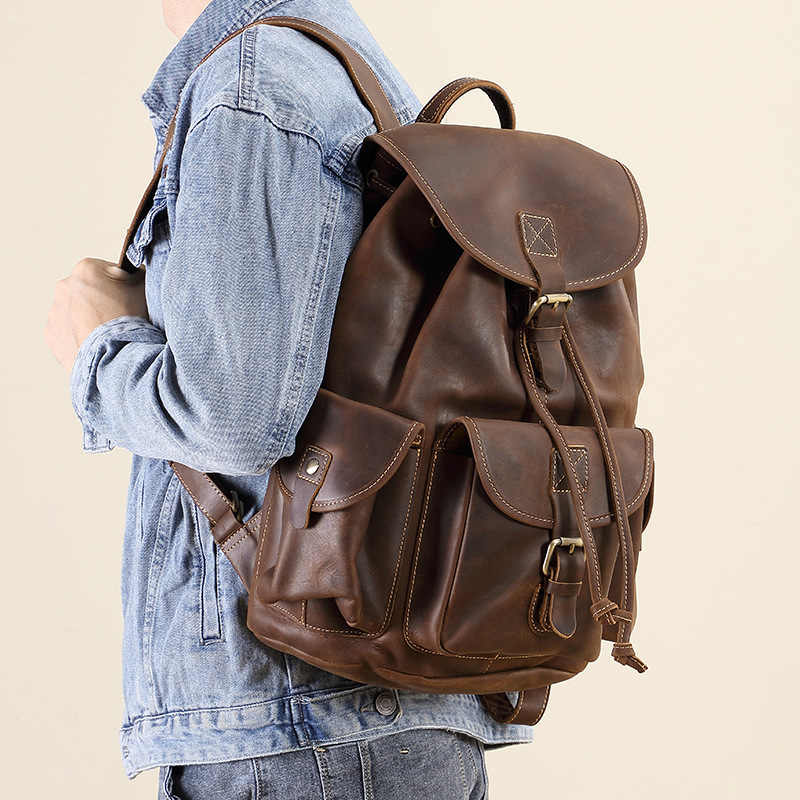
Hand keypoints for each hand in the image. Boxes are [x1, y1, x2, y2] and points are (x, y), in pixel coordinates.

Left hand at [45, 258, 147, 372]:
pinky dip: (80, 335)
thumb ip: (136, 274)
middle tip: (118, 316)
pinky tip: (97, 342)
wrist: (117, 356)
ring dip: (88, 318)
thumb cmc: (129, 322)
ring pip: (75, 311)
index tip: (127, 297)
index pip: (105, 270)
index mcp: (86, 269)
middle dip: (100, 300)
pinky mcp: (51, 334)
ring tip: (108, 333)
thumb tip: (133, 273)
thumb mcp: (144, 287)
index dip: (119, 284)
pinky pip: (67, 331)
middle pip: (86, 290)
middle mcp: (65, 286)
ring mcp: (55, 312)